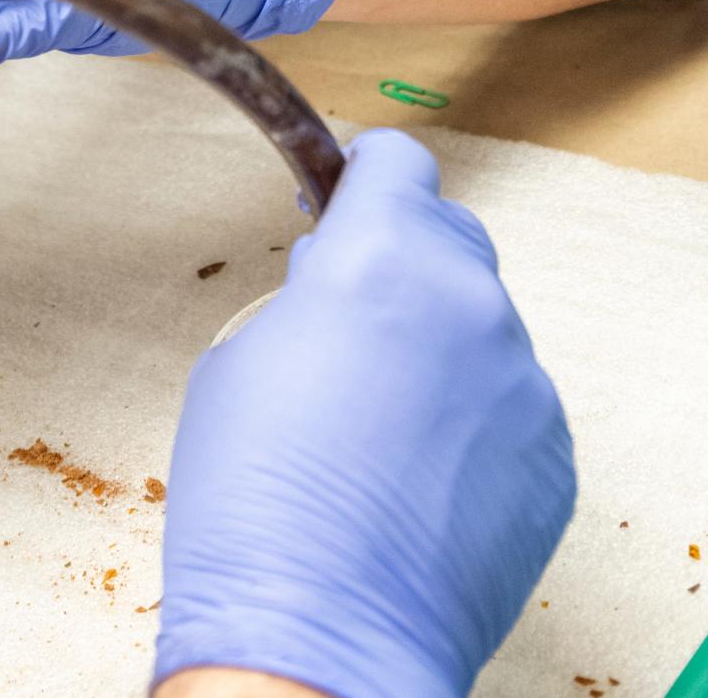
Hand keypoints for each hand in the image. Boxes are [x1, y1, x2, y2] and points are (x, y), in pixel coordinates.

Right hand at [155, 130, 575, 697]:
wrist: (316, 637)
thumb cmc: (254, 502)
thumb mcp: (245, 355)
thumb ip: (313, 296)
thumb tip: (344, 284)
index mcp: (378, 255)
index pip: (400, 161)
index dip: (367, 175)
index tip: (350, 193)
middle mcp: (465, 300)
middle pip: (451, 234)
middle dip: (404, 258)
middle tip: (353, 317)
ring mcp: (520, 379)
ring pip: (483, 325)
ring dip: (441, 343)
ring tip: (380, 420)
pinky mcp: (552, 451)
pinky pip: (513, 403)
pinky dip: (475, 419)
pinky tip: (420, 474)